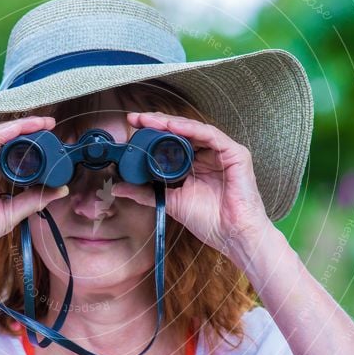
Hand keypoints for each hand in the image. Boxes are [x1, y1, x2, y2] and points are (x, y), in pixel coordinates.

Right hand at [0, 116, 69, 272]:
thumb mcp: (11, 213)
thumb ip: (34, 199)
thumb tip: (61, 189)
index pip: (13, 151)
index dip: (32, 142)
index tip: (54, 136)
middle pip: (4, 139)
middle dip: (27, 129)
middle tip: (49, 122)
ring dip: (15, 128)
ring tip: (36, 123)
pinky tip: (13, 131)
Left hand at [112, 112, 273, 269]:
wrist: (232, 235)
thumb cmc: (210, 222)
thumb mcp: (170, 202)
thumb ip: (145, 193)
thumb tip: (118, 188)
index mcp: (194, 165)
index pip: (171, 142)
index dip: (151, 133)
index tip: (132, 127)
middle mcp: (208, 155)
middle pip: (181, 132)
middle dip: (157, 123)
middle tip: (136, 119)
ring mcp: (222, 153)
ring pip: (194, 129)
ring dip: (170, 123)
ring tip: (150, 121)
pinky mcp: (235, 153)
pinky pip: (210, 135)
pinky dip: (191, 129)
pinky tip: (174, 127)